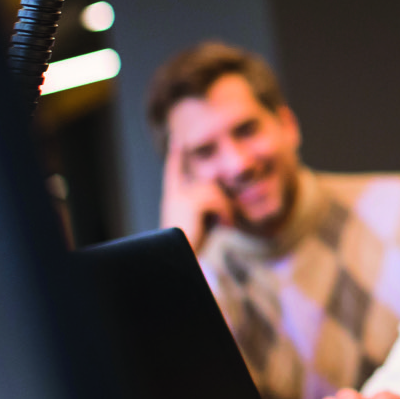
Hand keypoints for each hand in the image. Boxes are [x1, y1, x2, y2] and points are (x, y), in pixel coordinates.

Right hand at [159, 139, 229, 253]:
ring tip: (223, 225)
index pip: (175, 171)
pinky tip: (224, 225)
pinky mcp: (188, 201)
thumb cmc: (193, 244)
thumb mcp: (203, 220)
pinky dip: (224, 212)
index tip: (176, 140)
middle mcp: (174, 194)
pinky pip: (216, 199)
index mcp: (173, 198)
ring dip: (224, 209)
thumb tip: (224, 192)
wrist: (178, 258)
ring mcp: (179, 196)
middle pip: (208, 183)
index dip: (176, 156)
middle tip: (225, 221)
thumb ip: (208, 204)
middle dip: (222, 201)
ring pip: (214, 190)